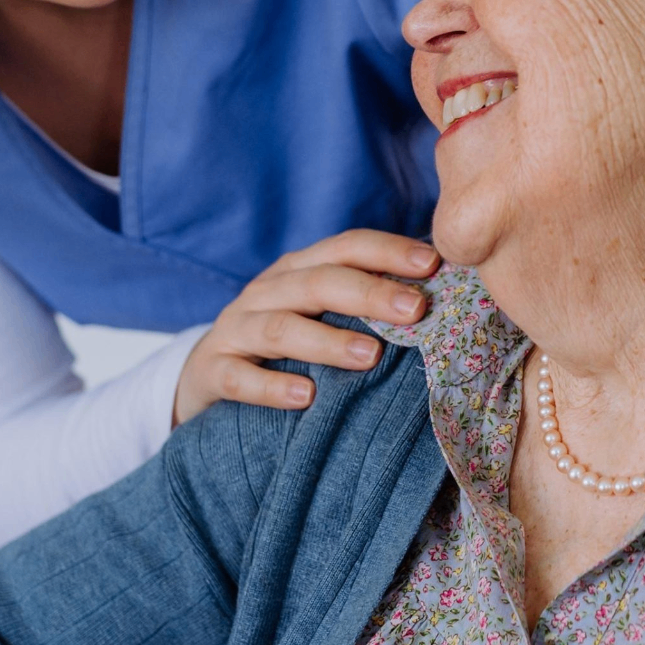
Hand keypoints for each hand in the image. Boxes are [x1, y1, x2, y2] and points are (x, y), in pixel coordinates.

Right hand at [174, 230, 440, 425]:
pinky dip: (271, 386)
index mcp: (298, 270)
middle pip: (318, 282)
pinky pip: (239, 378)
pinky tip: (306, 397)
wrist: (203, 377)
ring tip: (370, 358)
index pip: (345, 247)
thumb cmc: (282, 345)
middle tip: (415, 310)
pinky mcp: (212, 370)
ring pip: (281, 328)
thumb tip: (441, 299)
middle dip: (369, 293)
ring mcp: (236, 329)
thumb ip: (363, 305)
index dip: (388, 251)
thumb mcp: (317, 314)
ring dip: (327, 341)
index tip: (433, 264)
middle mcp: (266, 291)